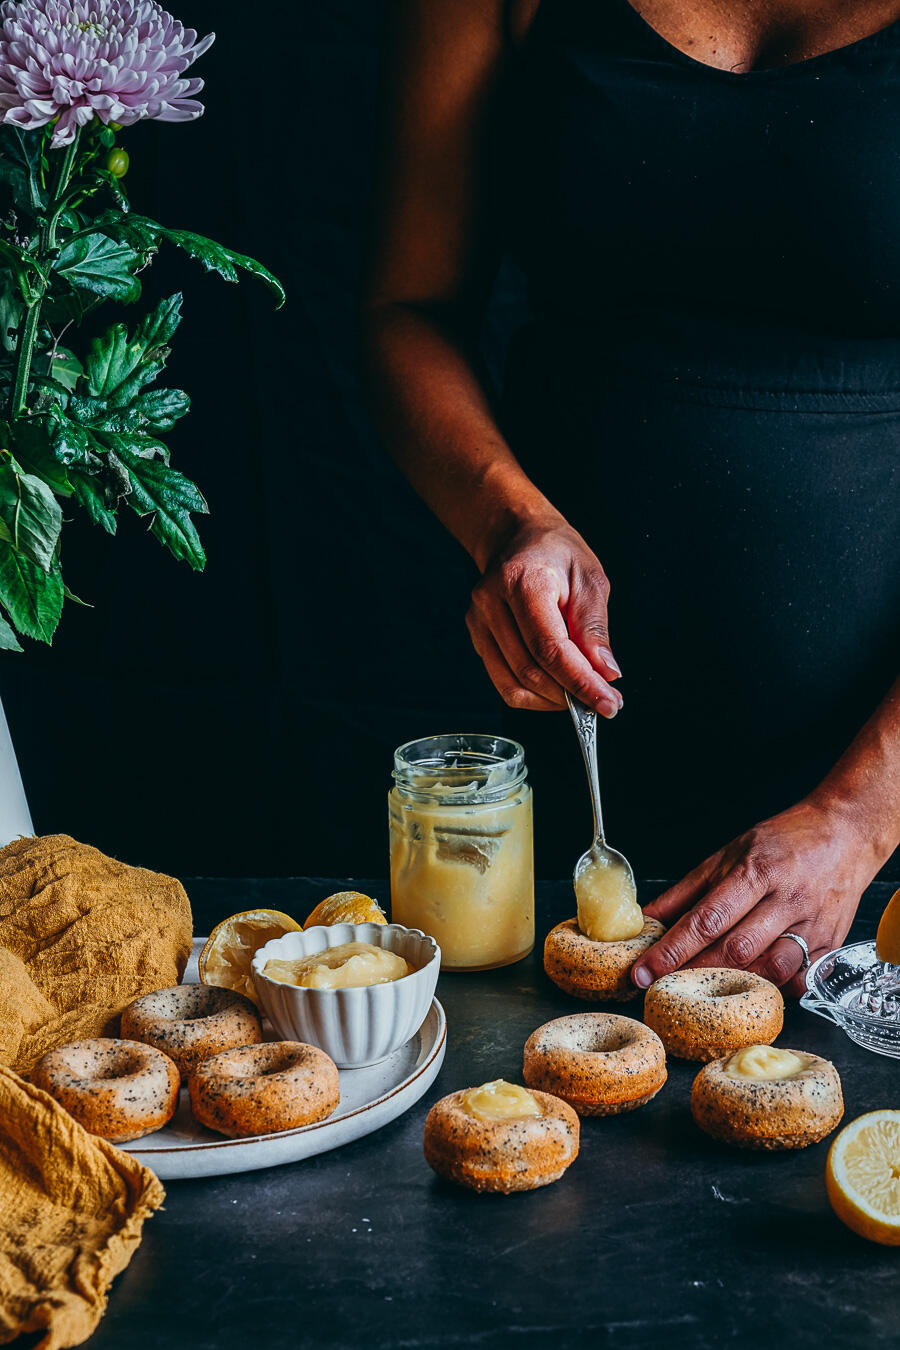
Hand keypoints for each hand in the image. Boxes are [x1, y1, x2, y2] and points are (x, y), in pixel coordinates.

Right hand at [466, 519, 622, 715]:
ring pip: (514, 684)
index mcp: (523, 581)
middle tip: (603, 701)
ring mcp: (479, 621)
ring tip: (582, 695)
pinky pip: (504, 682)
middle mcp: (492, 602)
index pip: (550, 648)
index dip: (580, 681)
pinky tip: (558, 688)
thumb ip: (595, 628)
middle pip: (530, 669)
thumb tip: (605, 672)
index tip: (608, 702)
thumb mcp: (590, 579)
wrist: (518, 537)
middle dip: (571, 694)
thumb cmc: (557, 553)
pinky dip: (534, 695)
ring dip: (552, 700)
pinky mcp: (478, 637)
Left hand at [632, 799, 878, 996]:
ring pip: (770, 969)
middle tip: (665, 985)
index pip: (706, 920)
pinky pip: (799, 979)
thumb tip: (648, 919)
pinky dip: (774, 987)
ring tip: (708, 986)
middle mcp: (786, 900)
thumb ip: (687, 891)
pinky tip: (755, 983)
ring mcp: (813, 925)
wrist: (845, 833)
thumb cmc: (782, 842)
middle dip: (695, 972)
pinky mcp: (832, 944)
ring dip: (735, 983)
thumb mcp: (728, 854)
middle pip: (736, 950)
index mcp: (756, 872)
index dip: (671, 950)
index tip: (643, 971)